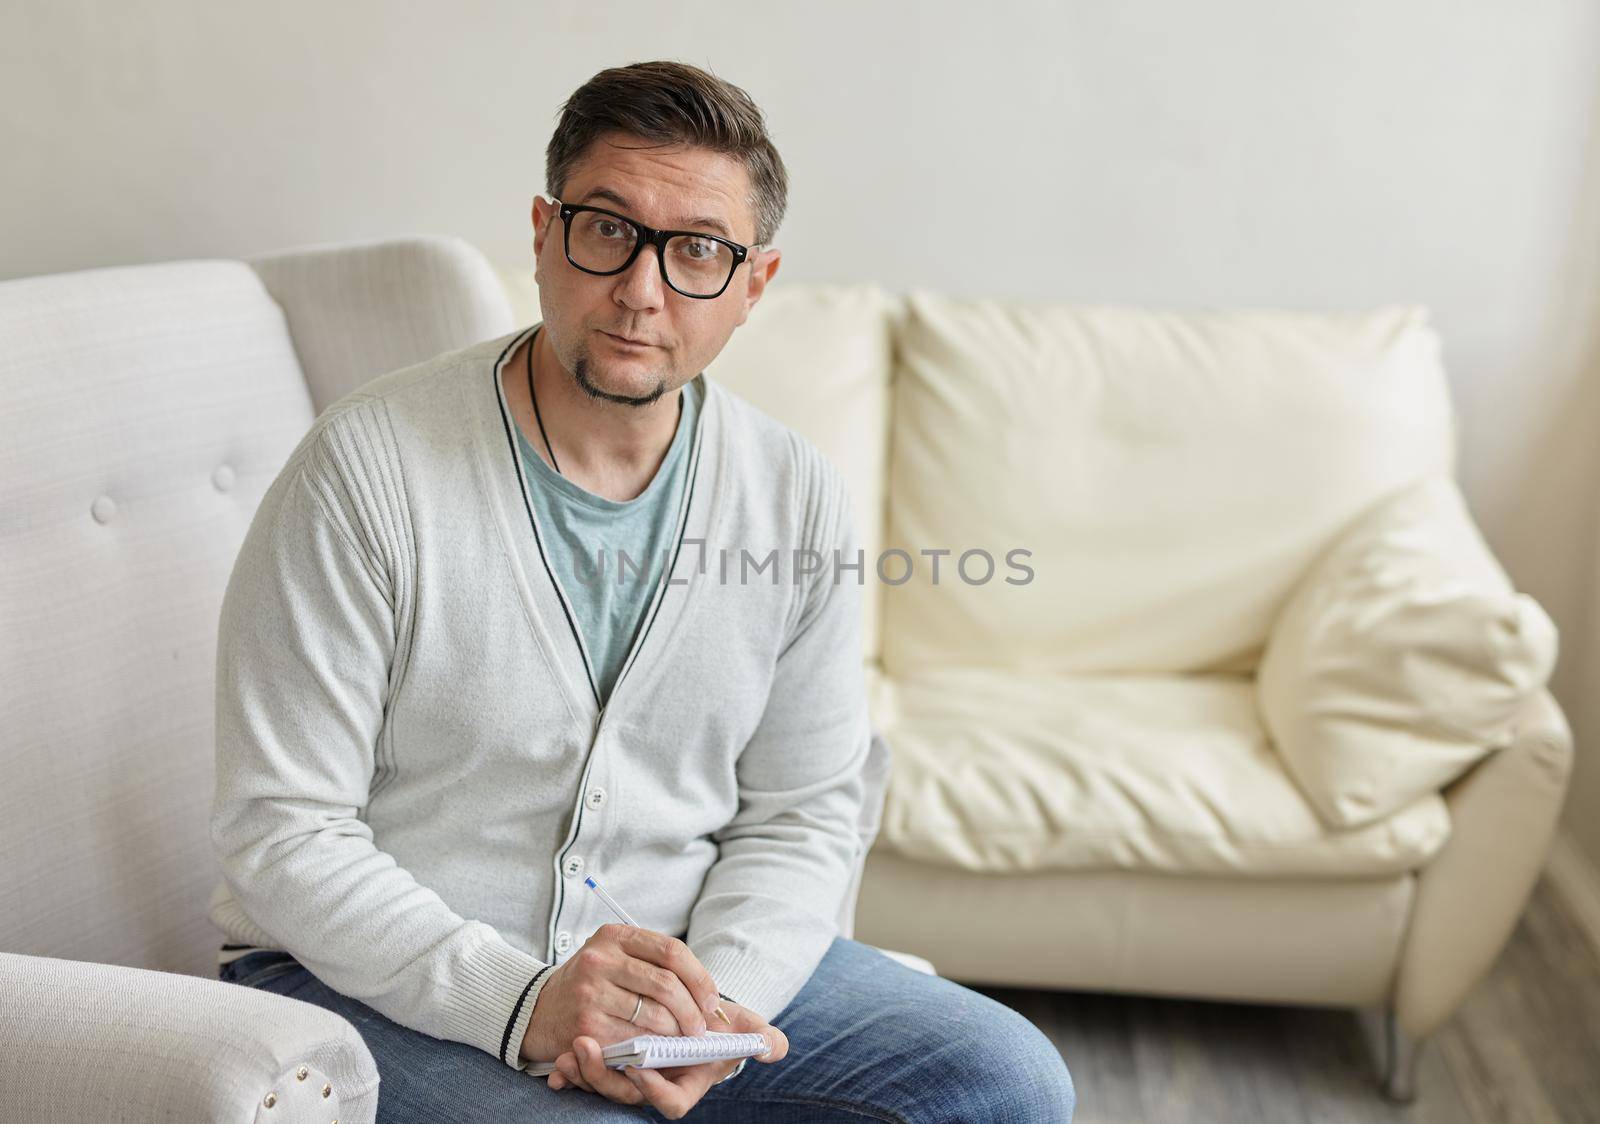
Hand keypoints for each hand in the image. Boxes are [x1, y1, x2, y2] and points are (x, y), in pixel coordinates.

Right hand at [520, 924, 722, 1066]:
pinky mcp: (587, 1026)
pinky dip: (654, 1047)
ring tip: (682, 1038)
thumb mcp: (614, 957)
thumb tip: (706, 991)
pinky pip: (635, 1039)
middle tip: (700, 1027)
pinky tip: (657, 1048)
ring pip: (655, 1015)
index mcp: (614, 936)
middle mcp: (600, 959)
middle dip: (693, 1010)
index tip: (711, 1000)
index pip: (671, 951)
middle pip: (666, 984)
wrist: (538, 1010)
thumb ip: (653, 963)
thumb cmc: (590, 984)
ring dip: (676, 1032)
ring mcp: (591, 992)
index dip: (699, 977)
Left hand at [547, 998, 788, 1117]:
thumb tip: (774, 1046)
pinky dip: (568, 1073)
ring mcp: (628, 1080)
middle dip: (603, 1077)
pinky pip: (585, 1076)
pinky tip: (554, 1066)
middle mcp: (655, 1086)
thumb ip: (760, 1039)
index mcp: (687, 1083)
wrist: (693, 1019)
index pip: (671, 1103)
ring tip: (570, 1048)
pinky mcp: (609, 1068)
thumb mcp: (744, 1030)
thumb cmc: (720, 1028)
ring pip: (601, 1086)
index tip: (641, 1070)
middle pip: (625, 1094)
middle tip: (586, 1048)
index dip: (655, 1092)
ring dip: (582, 1072)